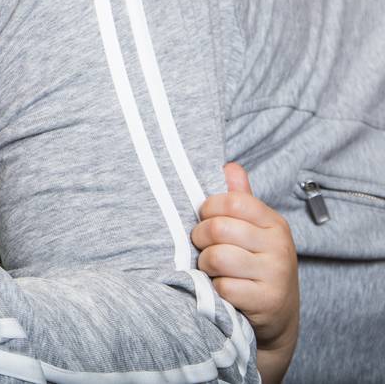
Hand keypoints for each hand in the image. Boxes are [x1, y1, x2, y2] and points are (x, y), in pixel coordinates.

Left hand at [193, 163, 298, 382]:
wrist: (277, 314)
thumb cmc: (256, 263)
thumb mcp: (254, 230)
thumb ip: (240, 199)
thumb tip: (230, 166)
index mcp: (273, 223)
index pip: (230, 201)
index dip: (207, 210)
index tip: (206, 221)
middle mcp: (279, 246)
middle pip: (217, 229)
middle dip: (200, 240)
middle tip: (204, 248)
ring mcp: (276, 274)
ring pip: (217, 258)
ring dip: (206, 266)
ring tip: (214, 270)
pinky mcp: (268, 301)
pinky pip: (223, 287)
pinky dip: (216, 289)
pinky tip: (225, 289)